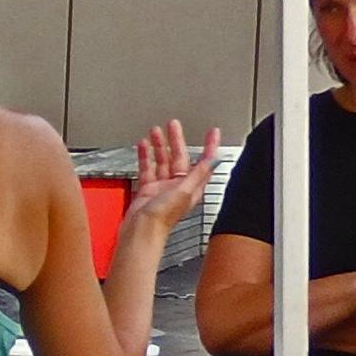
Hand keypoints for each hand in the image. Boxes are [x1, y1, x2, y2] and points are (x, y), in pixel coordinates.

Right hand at [121, 119, 220, 235]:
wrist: (141, 230)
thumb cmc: (162, 218)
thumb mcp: (184, 191)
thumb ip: (198, 174)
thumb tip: (214, 160)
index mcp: (192, 187)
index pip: (204, 162)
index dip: (210, 146)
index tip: (213, 132)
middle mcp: (178, 185)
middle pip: (179, 157)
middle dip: (177, 140)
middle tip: (174, 125)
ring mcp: (162, 187)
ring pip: (162, 160)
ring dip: (159, 145)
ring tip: (155, 131)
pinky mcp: (147, 189)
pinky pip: (147, 168)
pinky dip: (145, 156)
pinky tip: (143, 146)